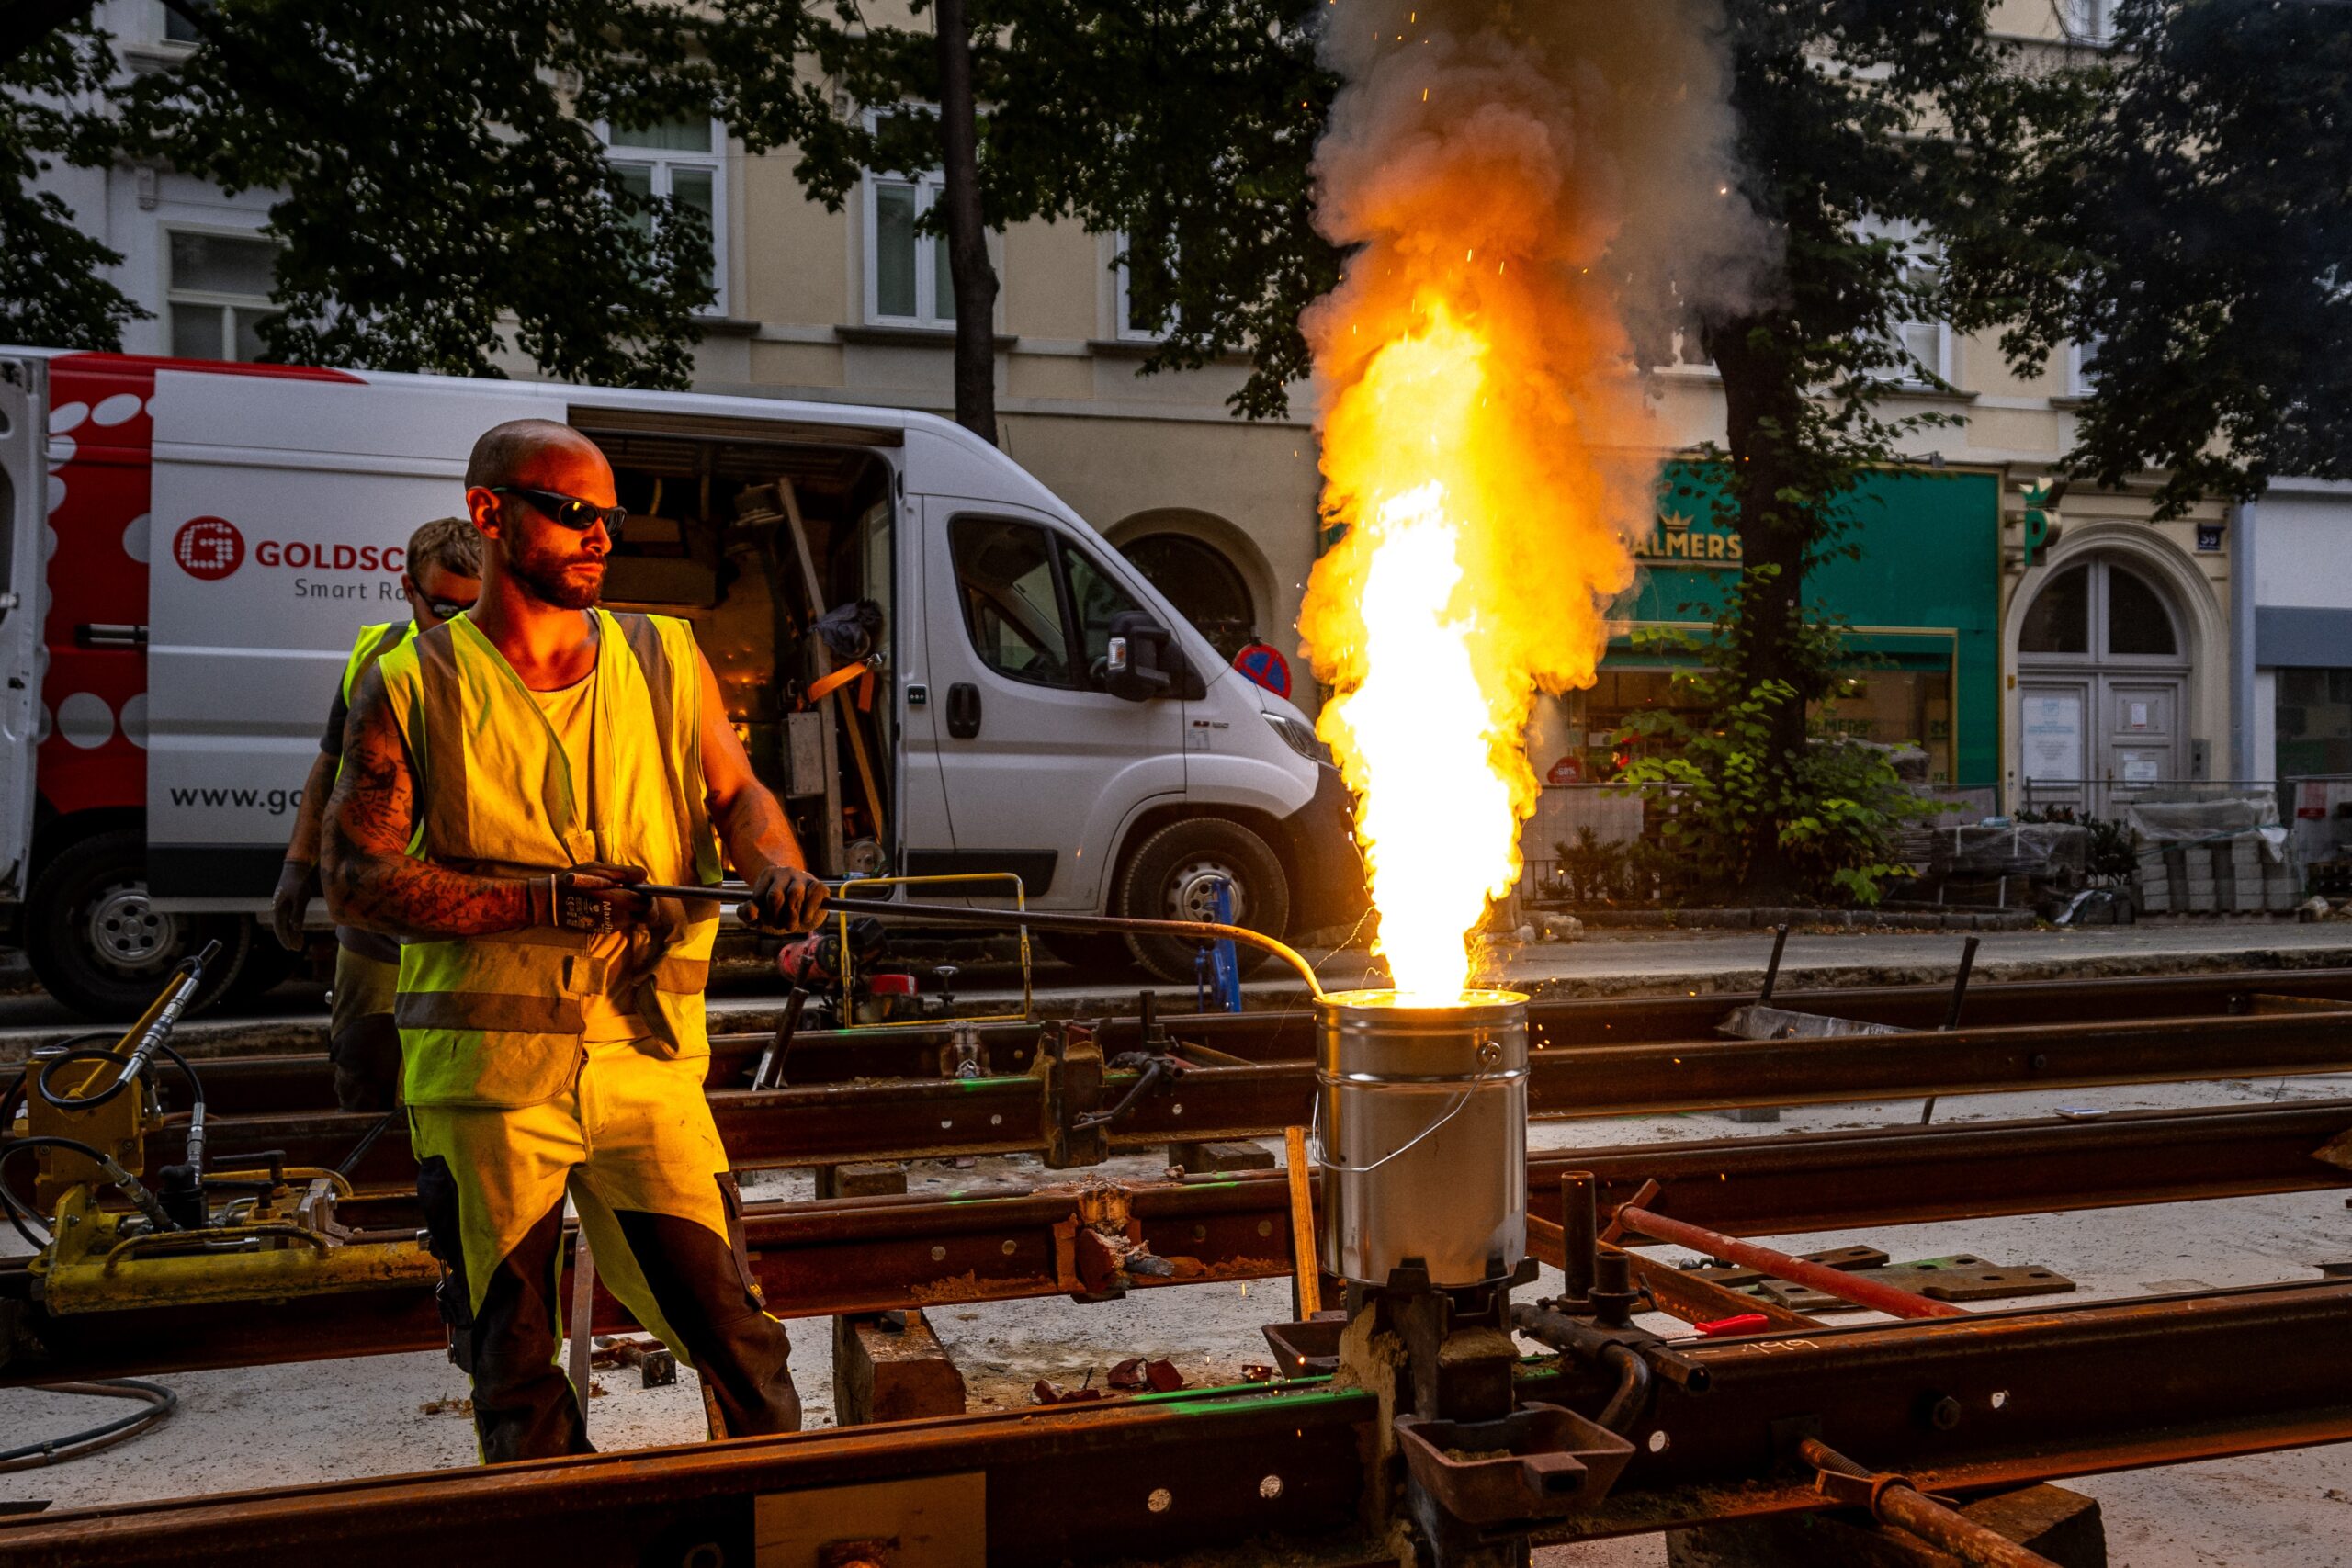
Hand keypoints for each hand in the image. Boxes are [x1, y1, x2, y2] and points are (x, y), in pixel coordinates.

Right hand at [271, 860, 319, 950]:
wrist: (295, 871)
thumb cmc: (298, 884)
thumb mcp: (301, 898)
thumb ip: (298, 913)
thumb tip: (294, 928)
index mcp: (279, 909)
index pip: (280, 928)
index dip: (285, 939)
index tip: (290, 948)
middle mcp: (278, 910)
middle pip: (282, 928)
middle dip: (289, 939)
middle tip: (297, 949)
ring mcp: (281, 908)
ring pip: (285, 925)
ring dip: (291, 934)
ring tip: (300, 944)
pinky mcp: (287, 905)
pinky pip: (288, 919)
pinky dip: (293, 927)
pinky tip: (299, 932)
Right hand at [529, 862, 651, 933]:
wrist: (550, 903)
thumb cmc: (573, 882)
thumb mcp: (597, 869)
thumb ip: (623, 873)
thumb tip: (644, 875)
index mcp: (618, 901)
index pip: (648, 903)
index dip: (650, 894)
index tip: (641, 886)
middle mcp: (618, 917)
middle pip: (646, 914)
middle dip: (645, 903)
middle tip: (633, 891)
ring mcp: (611, 926)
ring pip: (634, 918)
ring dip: (631, 907)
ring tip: (613, 893)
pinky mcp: (605, 930)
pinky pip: (622, 921)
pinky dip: (620, 912)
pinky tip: (605, 902)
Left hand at [744, 863, 826, 933]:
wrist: (804, 906)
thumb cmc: (778, 909)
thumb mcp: (759, 912)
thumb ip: (747, 913)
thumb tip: (751, 912)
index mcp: (768, 875)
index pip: (759, 897)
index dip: (762, 915)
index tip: (767, 922)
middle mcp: (785, 872)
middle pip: (775, 895)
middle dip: (775, 917)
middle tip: (778, 926)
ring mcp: (803, 877)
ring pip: (794, 894)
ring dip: (792, 916)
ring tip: (791, 926)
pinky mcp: (819, 884)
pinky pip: (814, 893)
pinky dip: (809, 910)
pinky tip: (805, 918)